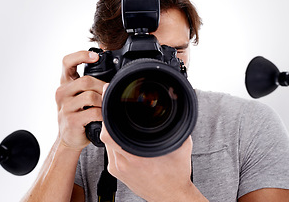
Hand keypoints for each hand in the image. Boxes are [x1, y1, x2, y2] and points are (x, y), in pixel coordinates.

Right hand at [55, 50, 105, 150]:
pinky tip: (103, 117)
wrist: (69, 138)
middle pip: (86, 80)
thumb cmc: (78, 115)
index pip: (67, 62)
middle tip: (109, 94)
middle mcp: (62, 92)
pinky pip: (93, 112)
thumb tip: (111, 76)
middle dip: (102, 87)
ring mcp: (65, 107)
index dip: (81, 55)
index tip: (95, 56)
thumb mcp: (79, 96)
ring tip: (105, 107)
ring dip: (103, 101)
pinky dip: (102, 114)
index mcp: (65, 83)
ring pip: (90, 96)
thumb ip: (89, 85)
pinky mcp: (71, 120)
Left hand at [100, 83, 205, 200]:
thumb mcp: (182, 145)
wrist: (172, 197)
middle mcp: (123, 163)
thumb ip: (178, 125)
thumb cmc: (177, 175)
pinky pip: (110, 152)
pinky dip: (115, 142)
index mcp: (136, 155)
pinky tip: (124, 138)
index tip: (107, 97)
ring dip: (112, 130)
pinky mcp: (117, 173)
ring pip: (107, 143)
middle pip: (106, 135)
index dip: (106, 112)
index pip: (109, 131)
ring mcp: (118, 169)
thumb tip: (180, 106)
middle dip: (109, 118)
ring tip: (121, 121)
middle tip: (113, 104)